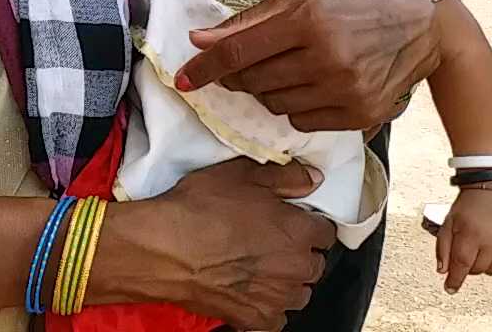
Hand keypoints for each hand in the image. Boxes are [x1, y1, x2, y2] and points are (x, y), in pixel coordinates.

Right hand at [120, 159, 333, 329]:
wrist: (166, 249)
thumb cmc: (201, 209)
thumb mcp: (241, 174)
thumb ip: (285, 176)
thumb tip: (313, 179)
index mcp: (299, 231)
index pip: (325, 232)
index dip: (308, 224)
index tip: (292, 221)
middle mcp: (296, 267)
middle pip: (315, 264)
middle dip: (299, 254)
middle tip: (272, 243)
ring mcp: (277, 297)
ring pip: (299, 293)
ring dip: (287, 283)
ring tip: (262, 270)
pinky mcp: (256, 318)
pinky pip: (276, 319)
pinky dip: (268, 308)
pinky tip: (250, 294)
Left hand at [177, 0, 438, 131]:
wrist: (421, 24)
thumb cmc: (353, 3)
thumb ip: (248, 21)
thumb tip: (199, 40)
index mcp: (309, 21)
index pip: (239, 52)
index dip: (205, 68)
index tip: (182, 79)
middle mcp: (328, 59)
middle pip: (253, 82)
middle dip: (238, 75)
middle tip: (244, 63)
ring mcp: (347, 91)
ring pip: (274, 105)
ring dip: (268, 90)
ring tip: (290, 67)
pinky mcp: (361, 115)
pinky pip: (302, 121)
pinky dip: (296, 107)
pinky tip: (312, 85)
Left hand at [437, 183, 491, 292]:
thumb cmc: (469, 207)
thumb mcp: (449, 223)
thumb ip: (443, 248)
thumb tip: (443, 271)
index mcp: (472, 234)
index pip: (462, 265)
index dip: (455, 279)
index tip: (450, 288)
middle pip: (476, 270)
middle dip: (469, 263)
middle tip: (469, 245)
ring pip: (491, 271)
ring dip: (484, 263)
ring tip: (483, 243)